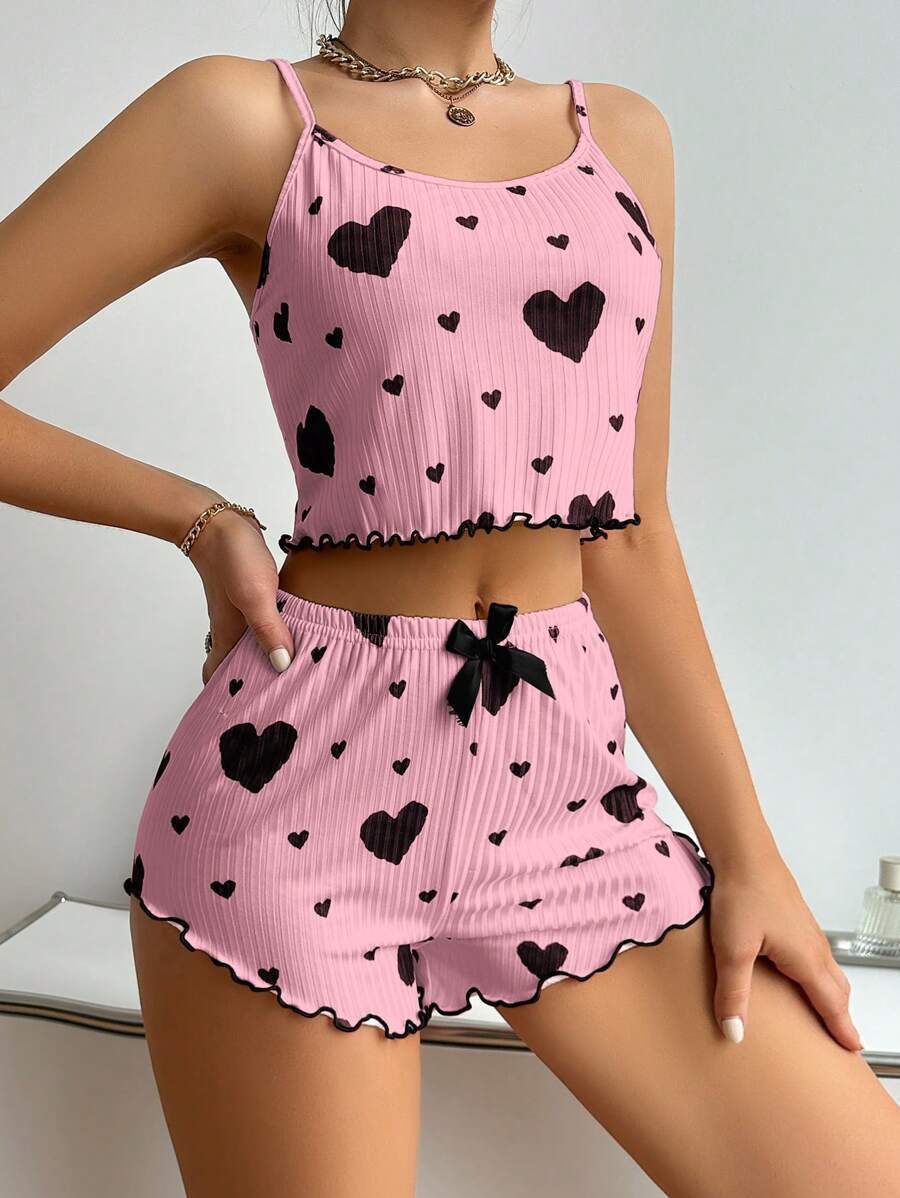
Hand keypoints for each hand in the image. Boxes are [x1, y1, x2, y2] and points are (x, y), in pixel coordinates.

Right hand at [186, 507, 293, 684]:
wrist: (219, 522)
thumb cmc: (232, 558)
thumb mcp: (256, 597)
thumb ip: (269, 630)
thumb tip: (282, 666)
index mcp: (227, 638)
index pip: (218, 678)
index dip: (228, 699)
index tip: (250, 714)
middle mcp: (232, 631)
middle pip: (239, 667)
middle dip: (256, 684)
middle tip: (284, 699)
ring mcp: (242, 615)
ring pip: (253, 646)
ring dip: (270, 658)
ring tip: (299, 673)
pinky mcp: (253, 599)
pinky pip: (265, 626)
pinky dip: (278, 635)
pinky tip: (299, 634)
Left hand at [708, 852, 862, 1051]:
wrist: (744, 853)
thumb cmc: (742, 894)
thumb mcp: (732, 950)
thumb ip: (733, 993)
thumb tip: (734, 1032)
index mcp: (806, 959)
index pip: (830, 1004)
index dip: (842, 1029)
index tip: (852, 1049)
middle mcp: (814, 946)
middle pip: (836, 989)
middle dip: (841, 1015)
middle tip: (843, 1037)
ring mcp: (806, 930)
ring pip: (828, 970)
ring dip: (831, 993)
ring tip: (825, 1010)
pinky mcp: (795, 918)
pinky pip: (816, 954)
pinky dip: (819, 973)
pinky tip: (800, 972)